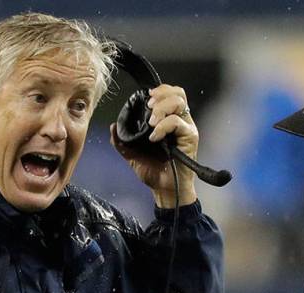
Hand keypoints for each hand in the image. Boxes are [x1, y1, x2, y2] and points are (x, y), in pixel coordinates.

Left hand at [110, 83, 197, 207]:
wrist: (164, 190)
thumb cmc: (153, 172)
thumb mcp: (132, 154)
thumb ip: (122, 140)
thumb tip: (113, 127)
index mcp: (169, 120)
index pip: (170, 94)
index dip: (159, 90)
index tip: (146, 98)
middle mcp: (180, 121)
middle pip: (178, 93)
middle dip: (161, 95)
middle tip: (149, 106)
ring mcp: (186, 128)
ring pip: (179, 102)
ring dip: (162, 107)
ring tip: (151, 122)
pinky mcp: (190, 138)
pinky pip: (177, 122)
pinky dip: (163, 126)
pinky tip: (154, 137)